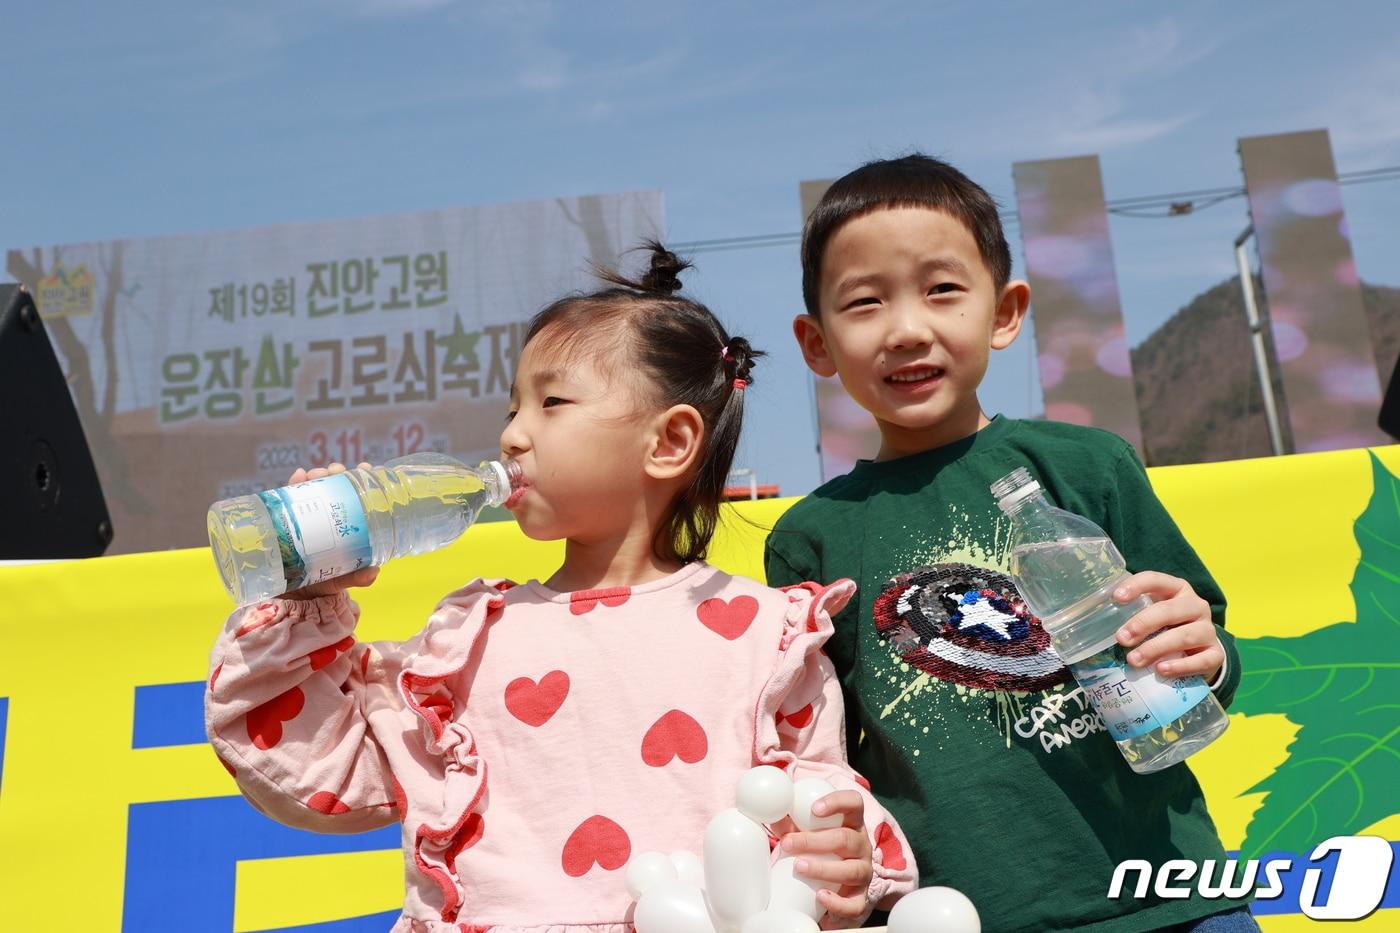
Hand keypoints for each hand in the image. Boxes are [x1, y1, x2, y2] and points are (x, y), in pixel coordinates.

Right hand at [281, 461, 379, 599]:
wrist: (291, 595)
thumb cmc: (323, 581)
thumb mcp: (341, 579)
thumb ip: (358, 577)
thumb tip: (373, 572)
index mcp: (347, 524)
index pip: (358, 496)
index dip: (363, 479)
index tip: (364, 468)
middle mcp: (330, 515)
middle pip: (336, 486)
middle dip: (336, 473)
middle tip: (334, 472)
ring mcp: (309, 514)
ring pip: (314, 487)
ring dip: (317, 475)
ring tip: (316, 475)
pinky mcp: (288, 517)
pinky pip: (290, 496)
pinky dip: (294, 483)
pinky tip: (297, 477)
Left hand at [779, 790, 873, 921]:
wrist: (835, 884)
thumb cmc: (818, 850)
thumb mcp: (806, 833)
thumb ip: (790, 825)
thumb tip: (771, 814)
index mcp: (851, 823)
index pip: (854, 803)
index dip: (838, 802)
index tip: (814, 808)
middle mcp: (862, 845)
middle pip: (846, 838)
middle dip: (814, 841)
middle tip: (787, 844)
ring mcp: (864, 871)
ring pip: (852, 870)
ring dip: (823, 869)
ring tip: (798, 867)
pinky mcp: (861, 897)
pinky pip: (856, 904)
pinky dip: (838, 903)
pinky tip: (820, 897)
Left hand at [1114, 572, 1222, 681]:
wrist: (1200, 653)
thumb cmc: (1167, 629)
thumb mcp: (1152, 616)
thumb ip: (1132, 614)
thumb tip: (1095, 623)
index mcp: (1177, 589)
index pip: (1156, 580)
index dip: (1137, 586)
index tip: (1116, 598)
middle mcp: (1195, 606)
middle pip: (1170, 610)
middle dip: (1143, 623)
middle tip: (1122, 638)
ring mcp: (1208, 630)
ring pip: (1184, 635)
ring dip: (1156, 647)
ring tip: (1133, 660)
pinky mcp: (1216, 654)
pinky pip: (1202, 660)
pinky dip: (1181, 666)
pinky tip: (1162, 670)